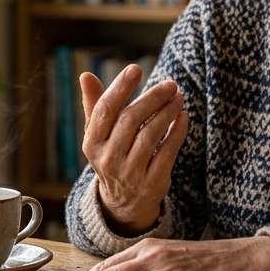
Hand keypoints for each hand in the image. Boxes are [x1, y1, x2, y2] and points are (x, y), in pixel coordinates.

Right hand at [80, 64, 186, 235]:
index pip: (105, 110)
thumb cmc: (113, 156)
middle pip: (130, 120)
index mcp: (92, 144)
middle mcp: (108, 160)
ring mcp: (130, 174)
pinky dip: (177, 132)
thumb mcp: (100, 135)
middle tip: (170, 84)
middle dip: (152, 98)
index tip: (135, 69)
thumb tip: (86, 75)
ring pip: (150, 135)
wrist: (124, 201)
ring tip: (179, 97)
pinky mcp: (152, 183)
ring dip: (167, 112)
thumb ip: (94, 105)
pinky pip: (167, 152)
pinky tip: (183, 116)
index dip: (120, 87)